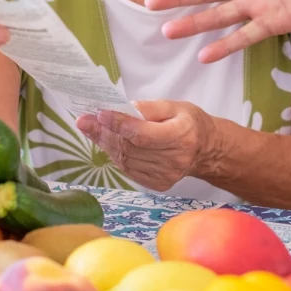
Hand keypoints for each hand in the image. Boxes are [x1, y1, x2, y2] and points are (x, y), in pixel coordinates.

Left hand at [75, 101, 216, 191]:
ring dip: (105, 144)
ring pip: (125, 160)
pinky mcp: (158, 184)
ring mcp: (165, 176)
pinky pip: (128, 170)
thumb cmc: (190, 123)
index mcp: (181, 136)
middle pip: (130, 148)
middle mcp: (174, 160)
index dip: (119, 124)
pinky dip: (115, 155)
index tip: (100, 114)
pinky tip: (108, 142)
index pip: (142, 134)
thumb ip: (149, 107)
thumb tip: (123, 108)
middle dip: (104, 133)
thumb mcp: (175, 106)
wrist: (206, 150)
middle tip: (84, 120)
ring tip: (91, 129)